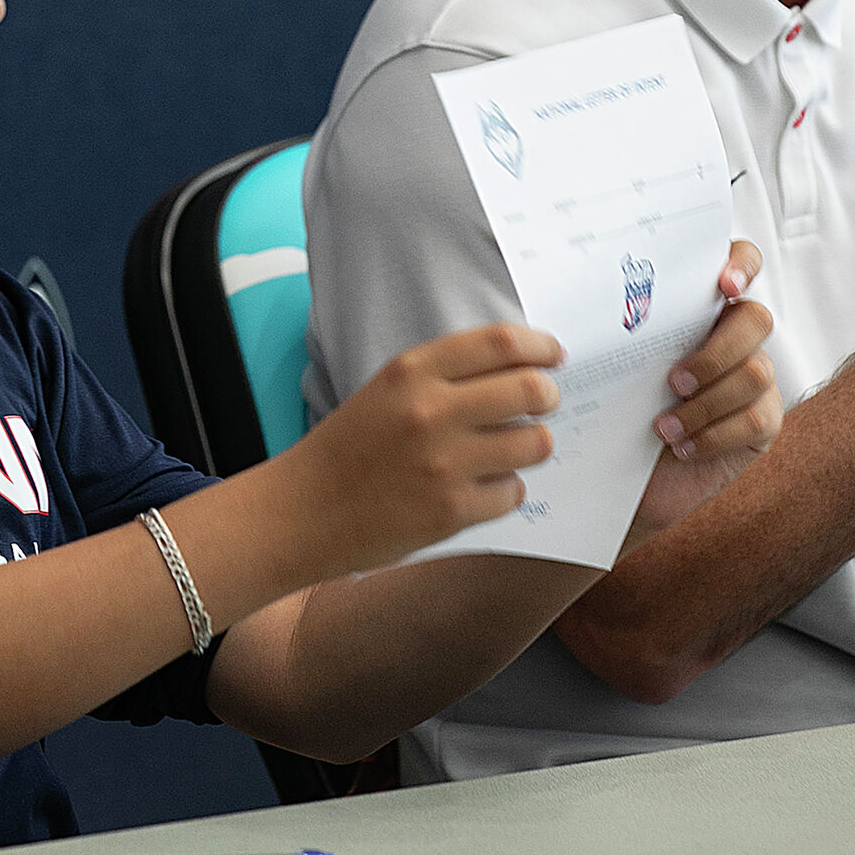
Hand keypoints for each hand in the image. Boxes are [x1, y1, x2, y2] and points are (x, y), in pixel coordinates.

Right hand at [285, 323, 564, 574]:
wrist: (301, 511)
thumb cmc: (348, 448)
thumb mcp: (387, 390)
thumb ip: (444, 376)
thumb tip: (520, 370)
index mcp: (412, 371)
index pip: (501, 343)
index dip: (539, 346)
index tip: (553, 355)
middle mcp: (431, 411)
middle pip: (529, 390)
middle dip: (548, 396)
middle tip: (544, 403)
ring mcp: (443, 463)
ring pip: (533, 443)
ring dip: (533, 444)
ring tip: (514, 449)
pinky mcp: (451, 511)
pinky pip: (513, 492)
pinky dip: (506, 490)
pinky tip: (483, 489)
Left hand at [625, 242, 780, 549]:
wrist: (625, 477)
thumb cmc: (618, 414)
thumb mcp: (614, 368)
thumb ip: (623, 332)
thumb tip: (592, 304)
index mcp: (701, 310)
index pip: (741, 261)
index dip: (742, 264)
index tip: (723, 285)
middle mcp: (735, 338)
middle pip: (755, 319)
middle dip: (714, 352)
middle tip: (673, 381)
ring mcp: (755, 379)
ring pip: (755, 372)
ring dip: (703, 404)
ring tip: (663, 428)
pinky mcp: (763, 422)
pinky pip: (755, 419)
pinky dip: (713, 436)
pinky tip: (683, 447)